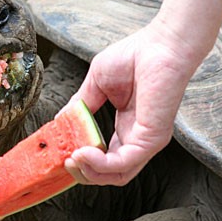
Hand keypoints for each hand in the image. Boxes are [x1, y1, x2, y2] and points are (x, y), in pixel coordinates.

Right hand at [64, 21, 198, 185]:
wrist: (160, 44)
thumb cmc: (135, 56)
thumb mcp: (96, 83)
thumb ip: (81, 104)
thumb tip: (61, 121)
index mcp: (127, 126)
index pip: (104, 157)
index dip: (82, 159)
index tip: (62, 150)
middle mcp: (137, 138)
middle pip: (110, 173)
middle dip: (83, 173)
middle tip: (64, 162)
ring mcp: (146, 141)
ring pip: (116, 176)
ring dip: (89, 173)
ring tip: (71, 159)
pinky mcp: (151, 139)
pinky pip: (122, 164)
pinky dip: (99, 164)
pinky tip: (82, 153)